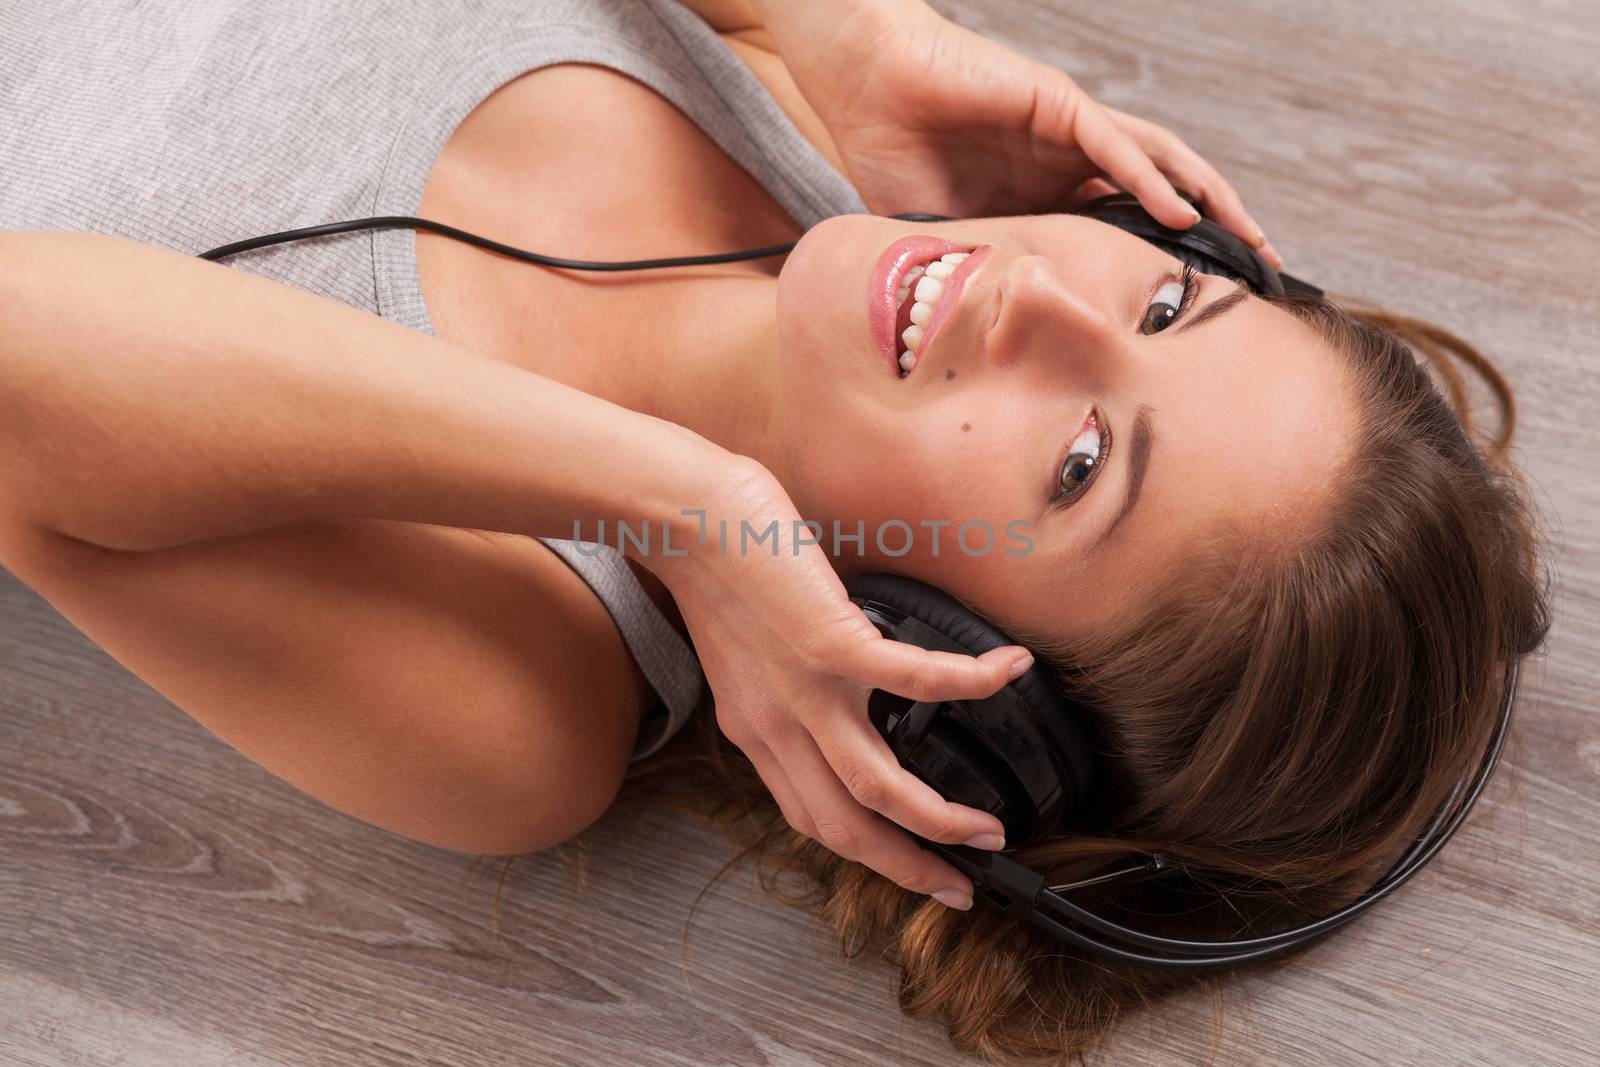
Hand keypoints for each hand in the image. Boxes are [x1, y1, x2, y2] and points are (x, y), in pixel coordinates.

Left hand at [645, 459, 1029, 909]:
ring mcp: (804, 690)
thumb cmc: (717, 570)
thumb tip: (838, 693)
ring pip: (877, 787)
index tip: (912, 864)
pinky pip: (916, 681)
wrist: (685, 518)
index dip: (868, 851)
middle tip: (960, 884)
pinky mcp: (830, 642)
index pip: (814, 816)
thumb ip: (782, 690)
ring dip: (937, 821)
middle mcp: (777, 726)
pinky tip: (1008, 672)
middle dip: (909, 867)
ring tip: (987, 829)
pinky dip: (970, 683)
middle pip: (846, 826)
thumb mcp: (742, 657)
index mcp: (756, 732)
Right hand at [751, 0, 1281, 268]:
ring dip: (1209, 200)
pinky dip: (1152, 179)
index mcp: (1044, 193)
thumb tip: (977, 345)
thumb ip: (967, 277)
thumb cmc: (889, 151)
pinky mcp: (1058, 104)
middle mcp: (1069, 160)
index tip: (1195, 309)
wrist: (863, 86)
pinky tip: (1183, 213)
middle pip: (1161, 194)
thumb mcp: (936, 240)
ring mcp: (1069, 130)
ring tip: (1250, 240)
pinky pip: (1117, 146)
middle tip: (1259, 275)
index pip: (1122, 227)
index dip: (1163, 263)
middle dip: (1216, 231)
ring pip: (1160, 164)